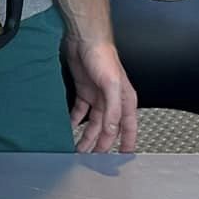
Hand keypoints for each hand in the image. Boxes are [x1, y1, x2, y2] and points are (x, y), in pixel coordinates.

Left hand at [64, 36, 138, 152]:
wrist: (84, 38)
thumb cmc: (103, 55)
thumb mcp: (112, 85)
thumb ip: (113, 109)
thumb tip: (111, 130)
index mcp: (124, 100)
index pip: (128, 127)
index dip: (126, 143)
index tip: (122, 159)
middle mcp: (112, 100)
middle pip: (107, 129)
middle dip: (100, 144)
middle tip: (91, 158)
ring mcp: (98, 96)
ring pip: (93, 123)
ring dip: (87, 136)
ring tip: (79, 149)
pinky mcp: (84, 90)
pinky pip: (80, 110)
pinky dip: (75, 120)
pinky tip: (70, 128)